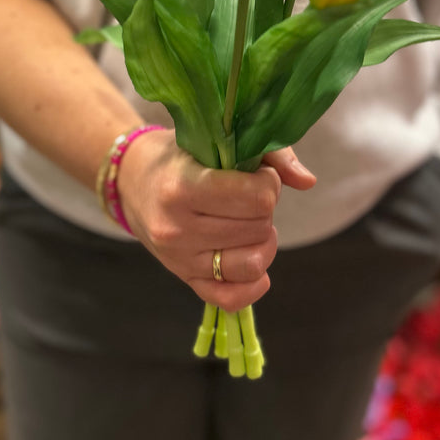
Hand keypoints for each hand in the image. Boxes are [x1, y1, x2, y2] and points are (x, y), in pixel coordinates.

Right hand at [117, 131, 314, 311]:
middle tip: (248, 196)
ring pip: (252, 263)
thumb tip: (308, 182)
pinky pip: (231, 298)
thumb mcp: (214, 141)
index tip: (256, 174)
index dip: (268, 183)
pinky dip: (253, 284)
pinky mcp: (185, 279)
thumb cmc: (179, 156)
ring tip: (250, 224)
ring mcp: (180, 259)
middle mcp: (177, 228)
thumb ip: (268, 154)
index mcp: (182, 187)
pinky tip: (251, 258)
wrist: (131, 181)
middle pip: (259, 227)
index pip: (256, 197)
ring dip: (263, 241)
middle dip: (265, 208)